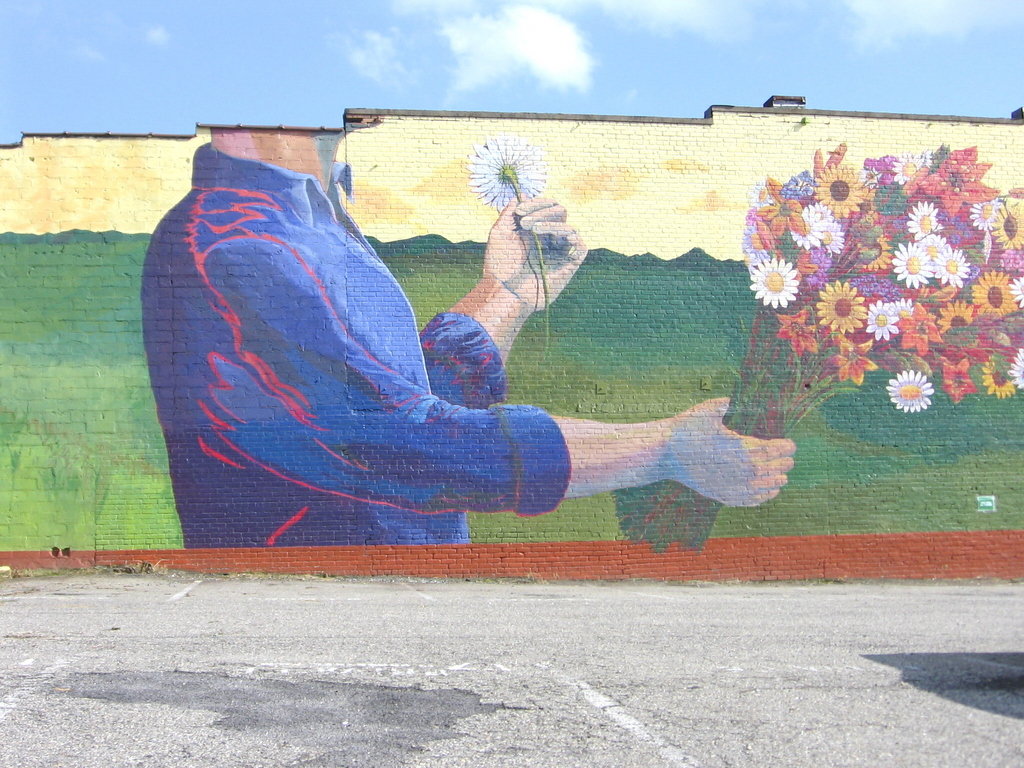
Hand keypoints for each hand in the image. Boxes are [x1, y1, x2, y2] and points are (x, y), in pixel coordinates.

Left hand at [484, 199, 586, 312]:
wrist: (505, 293)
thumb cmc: (499, 267)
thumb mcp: (499, 234)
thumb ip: (509, 213)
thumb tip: (521, 195)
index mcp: (534, 232)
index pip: (544, 207)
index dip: (534, 203)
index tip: (519, 210)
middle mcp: (549, 239)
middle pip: (558, 211)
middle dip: (541, 209)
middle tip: (524, 220)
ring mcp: (561, 250)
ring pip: (566, 223)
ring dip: (548, 219)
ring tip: (531, 228)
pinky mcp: (571, 262)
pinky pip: (577, 241)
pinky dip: (564, 231)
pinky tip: (545, 234)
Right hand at [663, 398, 795, 506]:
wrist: (665, 455)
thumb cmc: (685, 431)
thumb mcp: (704, 411)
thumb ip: (721, 405)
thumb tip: (730, 400)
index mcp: (743, 448)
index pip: (775, 450)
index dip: (786, 447)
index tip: (791, 445)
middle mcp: (742, 470)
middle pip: (774, 469)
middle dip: (784, 464)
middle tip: (789, 460)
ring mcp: (733, 486)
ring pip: (765, 488)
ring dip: (776, 482)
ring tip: (782, 478)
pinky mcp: (723, 496)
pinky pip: (750, 501)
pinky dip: (762, 498)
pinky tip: (766, 494)